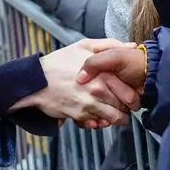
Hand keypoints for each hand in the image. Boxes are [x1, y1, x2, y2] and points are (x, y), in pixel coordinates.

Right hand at [16, 39, 140, 127]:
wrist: (36, 80)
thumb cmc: (59, 62)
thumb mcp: (83, 46)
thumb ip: (108, 45)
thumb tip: (129, 46)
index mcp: (103, 74)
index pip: (129, 93)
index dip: (134, 98)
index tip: (132, 98)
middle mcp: (98, 91)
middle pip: (123, 107)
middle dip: (126, 109)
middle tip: (125, 108)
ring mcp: (89, 104)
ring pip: (113, 119)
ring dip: (116, 119)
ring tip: (113, 114)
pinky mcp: (79, 116)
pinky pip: (96, 124)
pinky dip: (99, 123)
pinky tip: (97, 117)